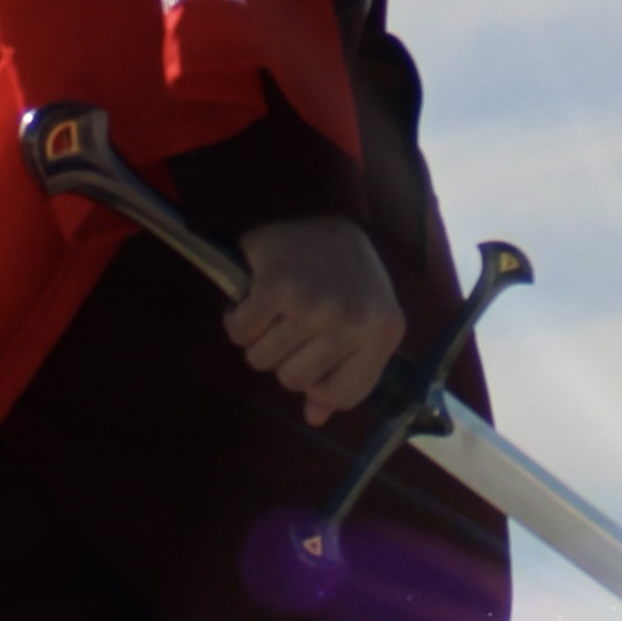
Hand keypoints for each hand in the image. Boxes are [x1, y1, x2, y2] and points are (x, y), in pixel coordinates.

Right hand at [222, 218, 406, 426]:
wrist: (308, 203)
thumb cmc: (340, 267)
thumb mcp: (360, 316)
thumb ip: (345, 370)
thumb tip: (315, 417)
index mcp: (384, 332)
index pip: (344, 395)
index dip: (319, 383)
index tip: (312, 356)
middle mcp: (354, 321)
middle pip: (294, 380)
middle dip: (283, 355)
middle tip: (291, 318)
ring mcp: (316, 305)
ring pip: (263, 361)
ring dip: (259, 337)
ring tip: (275, 304)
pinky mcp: (277, 289)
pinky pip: (240, 335)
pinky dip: (237, 320)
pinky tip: (252, 296)